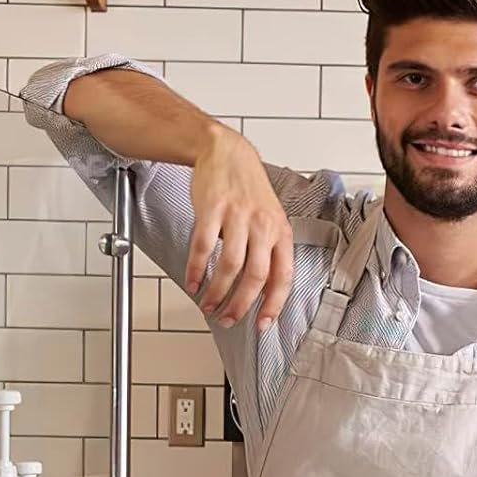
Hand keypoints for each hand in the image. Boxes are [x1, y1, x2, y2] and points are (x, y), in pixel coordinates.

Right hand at [188, 128, 293, 329]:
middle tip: (228, 319)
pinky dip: (196, 269)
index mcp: (281, 233)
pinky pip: (203, 246)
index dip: (273, 305)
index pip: (283, 276)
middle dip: (241, 305)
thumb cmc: (249, 190)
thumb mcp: (270, 219)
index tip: (262, 324)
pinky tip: (192, 282)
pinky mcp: (213, 209)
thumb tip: (264, 290)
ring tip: (208, 305)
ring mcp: (238, 217)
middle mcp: (263, 226)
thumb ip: (269, 251)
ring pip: (231, 266)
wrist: (227, 152)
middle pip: (256, 276)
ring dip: (217, 292)